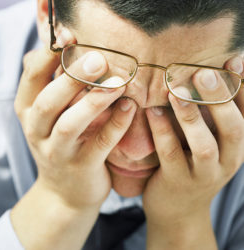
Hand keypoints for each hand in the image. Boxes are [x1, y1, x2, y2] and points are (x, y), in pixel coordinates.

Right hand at [14, 47, 136, 208]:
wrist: (63, 192)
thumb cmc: (59, 141)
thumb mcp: (46, 113)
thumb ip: (52, 79)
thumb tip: (58, 37)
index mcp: (27, 110)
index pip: (31, 75)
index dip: (49, 53)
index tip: (70, 34)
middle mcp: (36, 130)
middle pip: (48, 100)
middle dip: (72, 77)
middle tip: (98, 58)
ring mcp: (57, 151)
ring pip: (70, 124)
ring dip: (94, 101)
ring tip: (117, 82)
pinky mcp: (81, 167)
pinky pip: (99, 145)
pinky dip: (115, 125)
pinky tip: (130, 106)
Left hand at [143, 55, 243, 224]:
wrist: (178, 210)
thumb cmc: (191, 165)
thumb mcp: (208, 141)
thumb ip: (208, 115)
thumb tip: (202, 73)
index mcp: (238, 146)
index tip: (235, 58)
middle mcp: (229, 160)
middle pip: (234, 128)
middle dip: (220, 98)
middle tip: (204, 73)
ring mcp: (205, 175)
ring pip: (205, 145)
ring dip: (191, 116)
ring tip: (176, 91)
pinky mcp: (178, 182)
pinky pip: (171, 155)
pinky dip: (163, 133)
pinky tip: (152, 112)